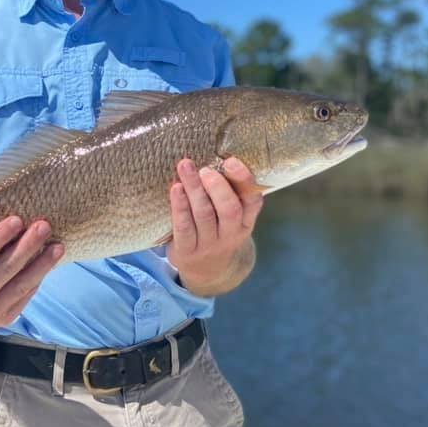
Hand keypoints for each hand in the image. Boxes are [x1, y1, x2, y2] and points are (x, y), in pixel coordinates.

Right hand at [0, 217, 63, 326]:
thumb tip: (1, 210)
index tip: (17, 219)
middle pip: (7, 268)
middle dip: (28, 246)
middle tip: (43, 226)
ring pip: (22, 284)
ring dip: (43, 264)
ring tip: (58, 246)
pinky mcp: (6, 318)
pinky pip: (26, 294)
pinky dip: (39, 276)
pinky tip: (50, 260)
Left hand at [166, 156, 263, 295]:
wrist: (208, 272)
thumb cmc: (219, 232)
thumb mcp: (233, 220)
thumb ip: (230, 194)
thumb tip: (215, 154)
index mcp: (246, 222)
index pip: (252, 201)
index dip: (244, 181)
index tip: (231, 161)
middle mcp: (230, 234)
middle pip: (228, 210)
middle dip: (217, 186)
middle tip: (205, 169)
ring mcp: (209, 244)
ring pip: (203, 215)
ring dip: (194, 189)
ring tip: (186, 167)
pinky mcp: (187, 251)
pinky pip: (183, 227)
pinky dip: (179, 206)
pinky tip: (175, 188)